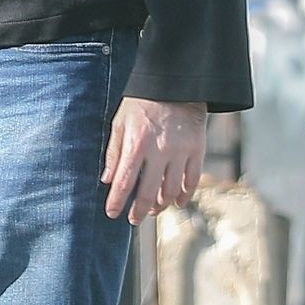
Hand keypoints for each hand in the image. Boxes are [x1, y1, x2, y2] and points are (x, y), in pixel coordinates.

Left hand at [101, 98, 206, 224]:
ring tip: (154, 209)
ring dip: (161, 205)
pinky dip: (185, 195)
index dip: (117, 201)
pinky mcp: (198, 150)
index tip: (112, 213)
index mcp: (136, 143)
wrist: (175, 84)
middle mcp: (159, 150)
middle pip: (148, 192)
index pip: (123, 181)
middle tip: (134, 219)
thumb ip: (114, 152)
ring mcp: (181, 151)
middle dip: (139, 211)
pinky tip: (177, 202)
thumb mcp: (120, 123)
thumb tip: (106, 180)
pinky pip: (192, 180)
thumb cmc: (141, 104)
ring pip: (171, 190)